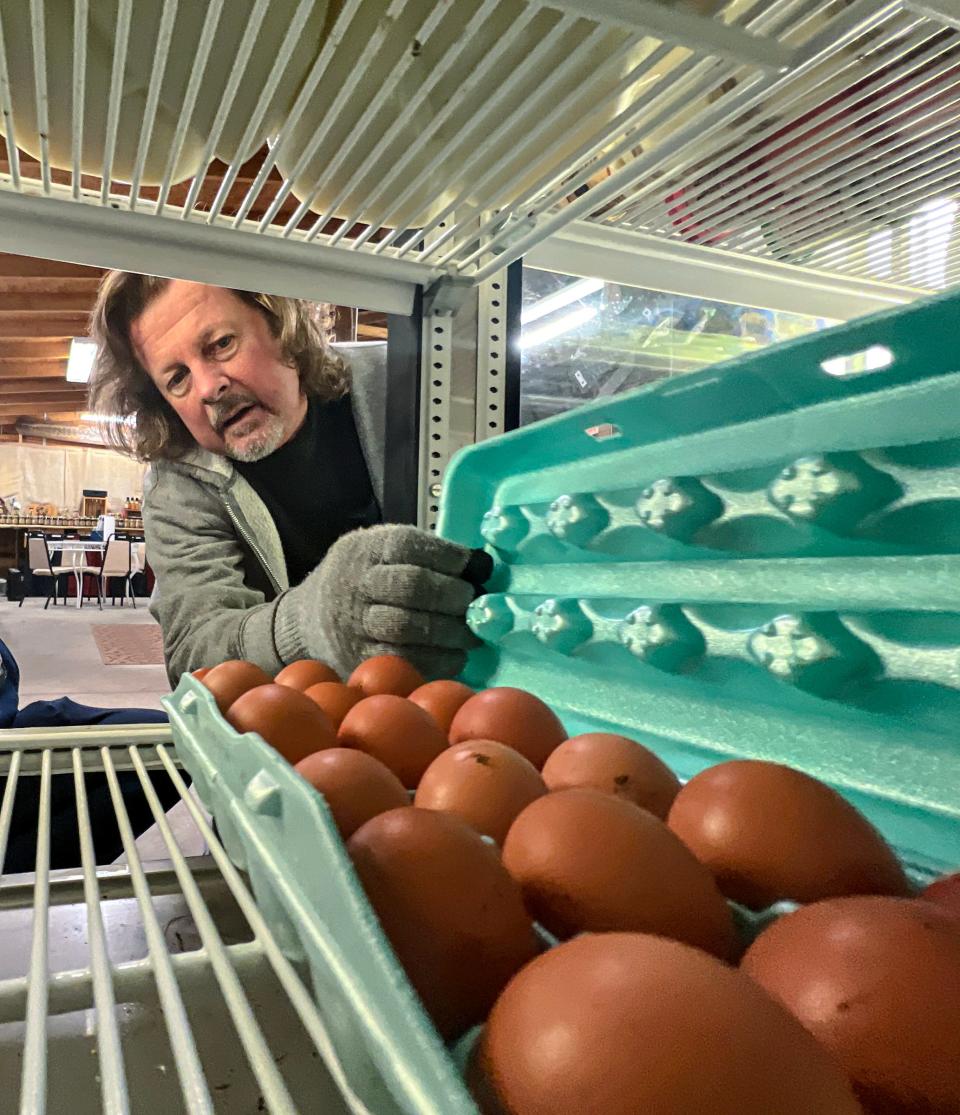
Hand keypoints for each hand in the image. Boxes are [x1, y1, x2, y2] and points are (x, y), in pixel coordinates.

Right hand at [291, 524, 484, 678]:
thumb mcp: (378, 551)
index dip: (450, 557)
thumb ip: (421, 555)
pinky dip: (436, 660)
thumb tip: (480, 567)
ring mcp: (352, 623)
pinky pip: (401, 661)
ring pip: (407, 627)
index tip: (479, 567)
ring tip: (471, 633)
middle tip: (476, 604)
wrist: (305, 619)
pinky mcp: (355, 658)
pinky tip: (455, 656)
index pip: (410, 545)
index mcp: (365, 548)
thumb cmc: (359, 581)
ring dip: (450, 632)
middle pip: (412, 586)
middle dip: (453, 595)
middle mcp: (355, 583)